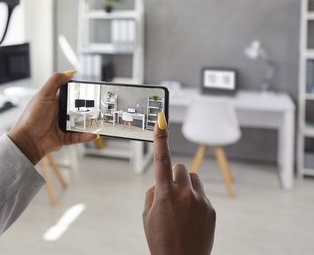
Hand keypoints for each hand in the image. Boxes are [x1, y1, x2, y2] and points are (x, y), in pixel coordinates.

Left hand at [8, 72, 95, 164]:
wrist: (27, 141)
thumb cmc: (31, 118)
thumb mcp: (43, 95)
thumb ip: (55, 82)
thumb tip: (69, 73)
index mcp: (53, 100)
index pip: (69, 93)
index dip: (79, 91)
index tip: (90, 90)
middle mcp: (58, 112)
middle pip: (77, 108)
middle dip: (88, 108)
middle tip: (97, 107)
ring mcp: (62, 125)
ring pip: (80, 123)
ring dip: (89, 123)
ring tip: (98, 121)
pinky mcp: (64, 137)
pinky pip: (78, 136)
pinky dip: (86, 136)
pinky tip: (92, 133)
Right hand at [143, 124, 215, 254]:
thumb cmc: (160, 239)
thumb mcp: (147, 215)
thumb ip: (153, 192)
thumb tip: (162, 182)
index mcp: (164, 193)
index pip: (161, 159)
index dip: (161, 138)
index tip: (161, 119)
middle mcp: (184, 193)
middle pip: (181, 168)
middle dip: (174, 175)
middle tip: (170, 193)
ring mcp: (200, 200)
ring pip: (193, 179)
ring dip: (186, 186)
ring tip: (181, 207)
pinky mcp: (211, 208)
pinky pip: (201, 194)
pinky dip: (195, 200)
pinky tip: (190, 218)